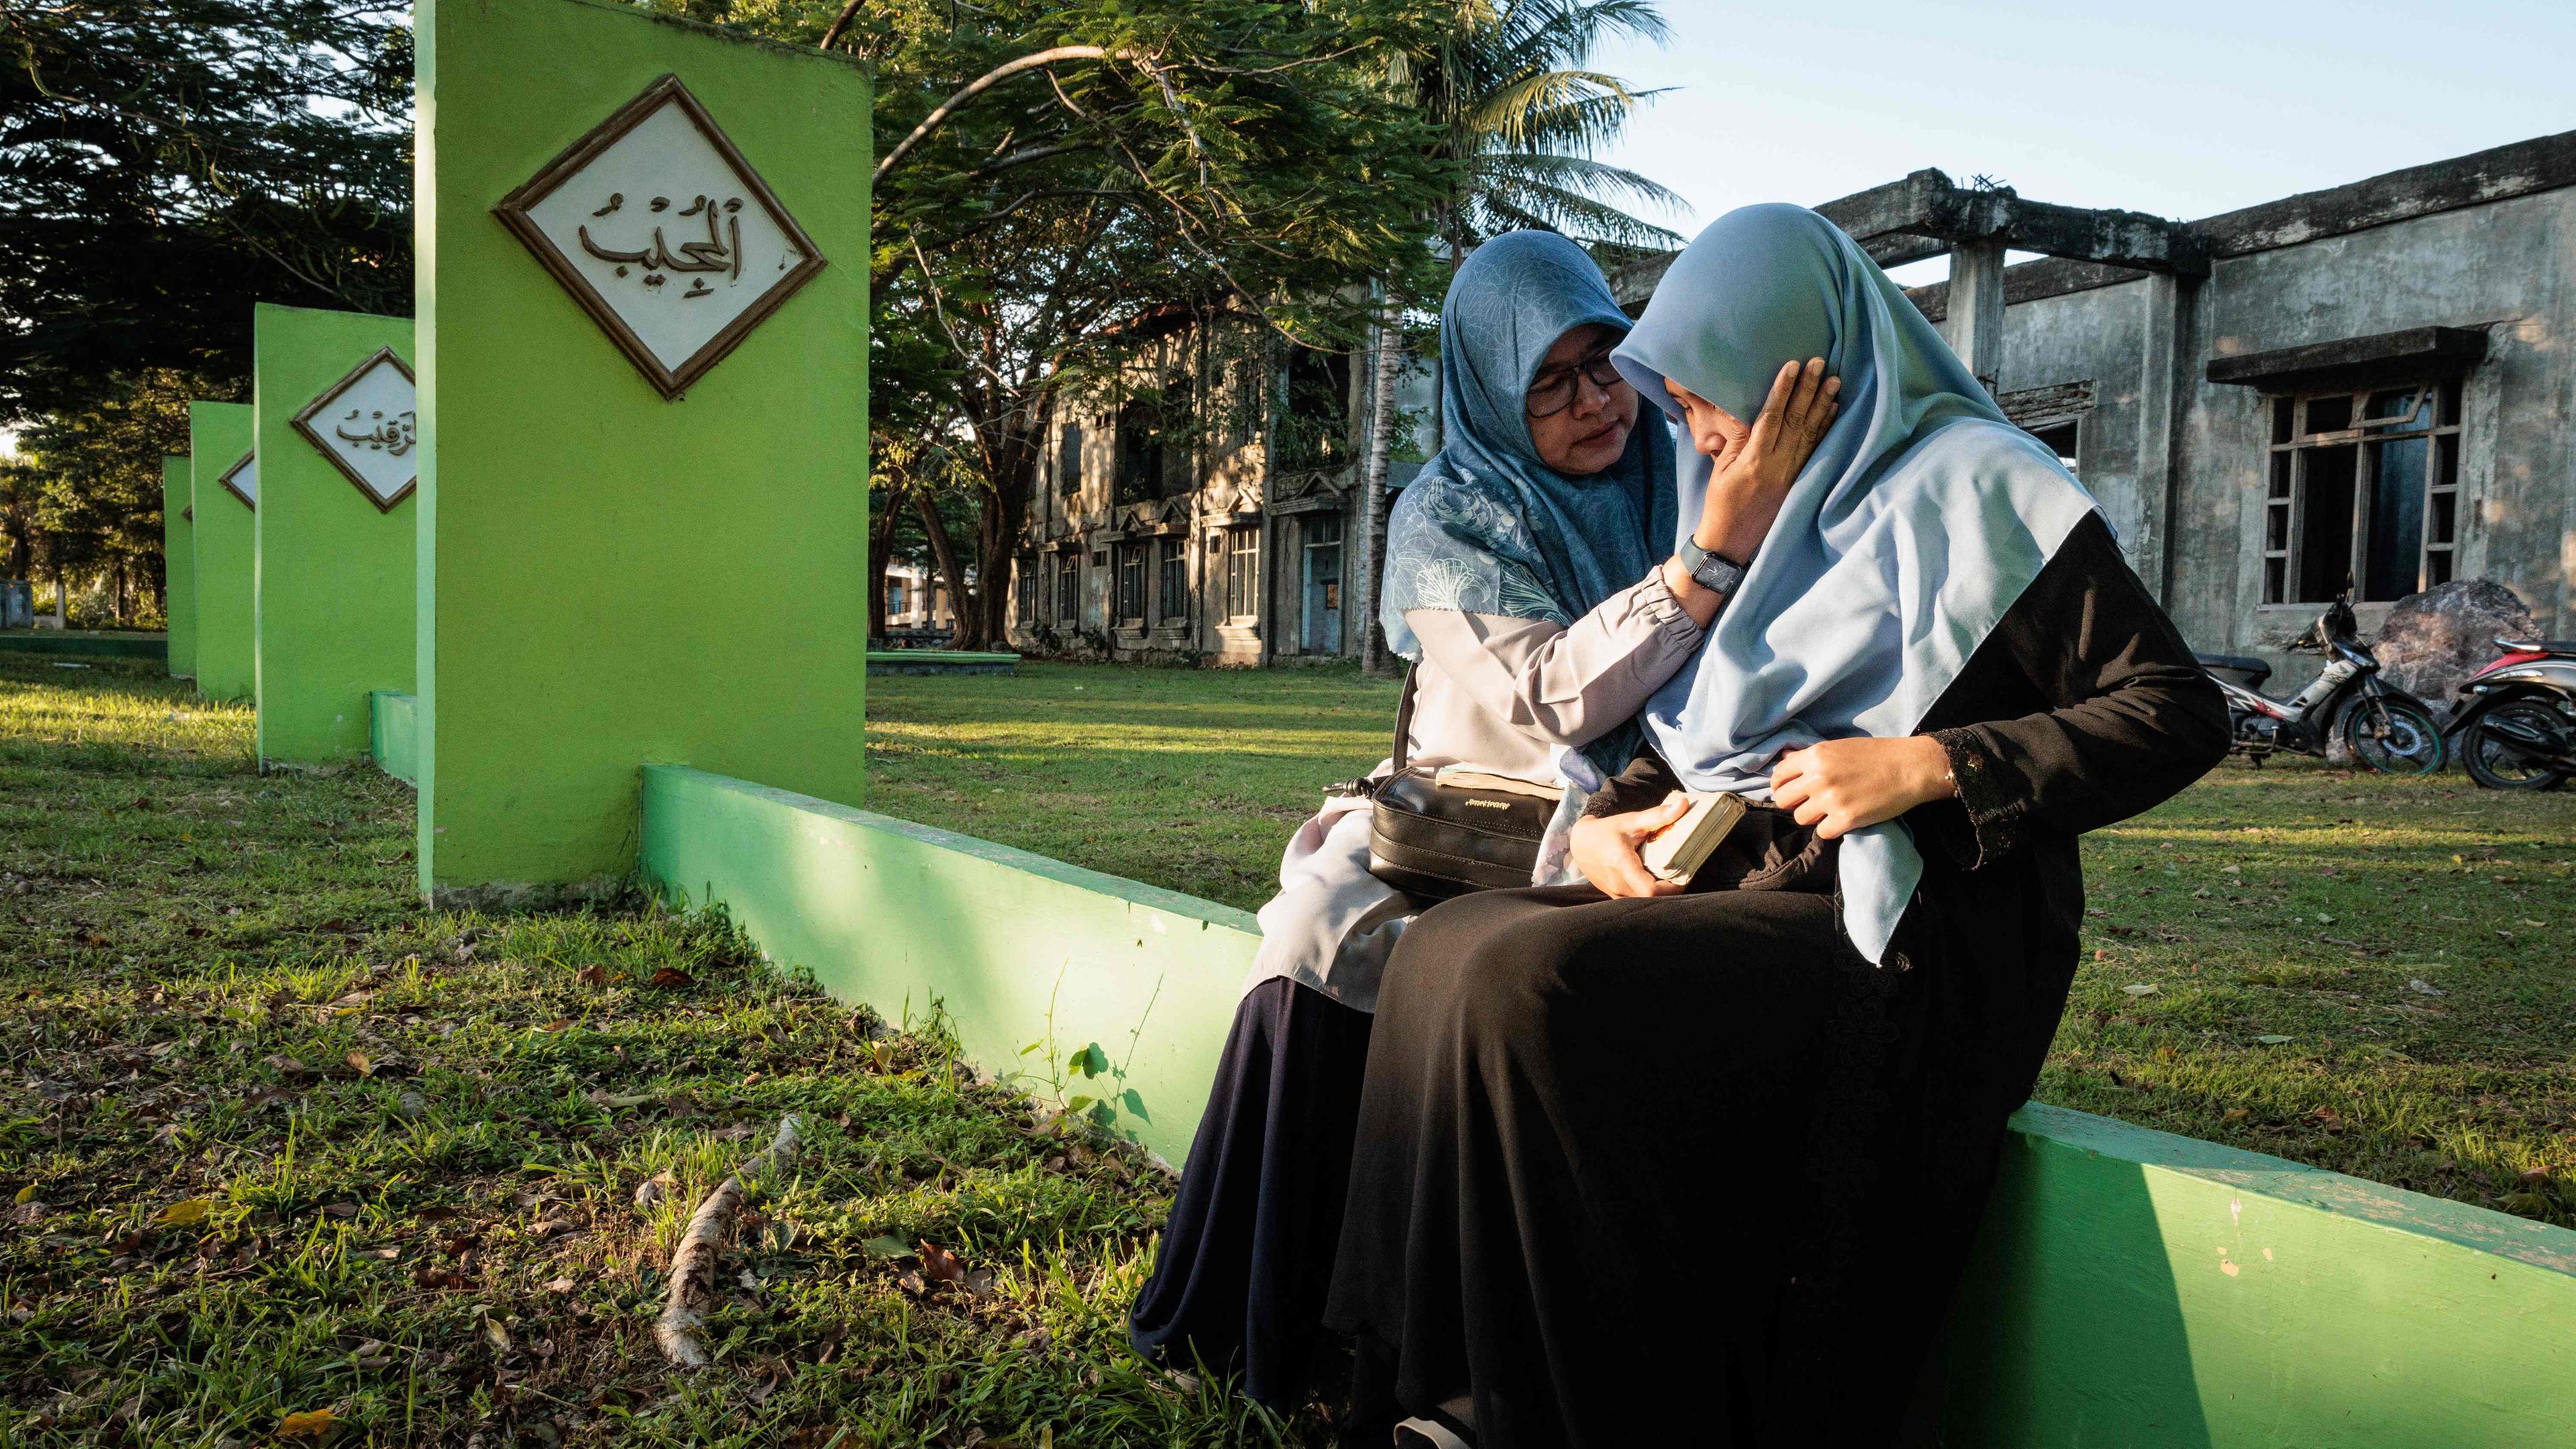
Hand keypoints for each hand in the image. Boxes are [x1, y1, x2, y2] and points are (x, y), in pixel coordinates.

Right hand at [1569, 791, 1692, 898]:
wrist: (1580, 843)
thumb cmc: (1607, 830)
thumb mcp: (1632, 821)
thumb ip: (1658, 815)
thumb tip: (1684, 804)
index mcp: (1621, 865)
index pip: (1650, 891)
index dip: (1672, 889)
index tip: (1685, 876)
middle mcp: (1617, 884)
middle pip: (1652, 900)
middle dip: (1671, 891)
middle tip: (1683, 875)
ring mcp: (1615, 893)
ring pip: (1644, 903)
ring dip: (1661, 894)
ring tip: (1672, 878)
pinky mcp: (1615, 896)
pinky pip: (1637, 901)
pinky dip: (1650, 894)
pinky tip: (1657, 881)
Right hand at [1667, 358, 1839, 562]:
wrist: (1731, 541)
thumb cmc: (1721, 503)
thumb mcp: (1721, 469)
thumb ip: (1737, 440)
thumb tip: (1748, 411)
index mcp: (1754, 461)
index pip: (1771, 417)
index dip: (1783, 390)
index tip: (1792, 366)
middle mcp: (1777, 466)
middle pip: (1795, 420)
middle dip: (1808, 389)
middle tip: (1820, 363)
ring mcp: (1792, 475)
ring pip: (1810, 433)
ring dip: (1822, 404)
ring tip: (1834, 380)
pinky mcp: (1799, 482)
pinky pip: (1815, 450)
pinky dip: (1825, 429)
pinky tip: (1832, 410)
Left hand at [1768, 736, 1953, 839]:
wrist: (1911, 767)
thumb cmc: (1877, 754)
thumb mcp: (1838, 747)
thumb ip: (1809, 757)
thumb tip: (1783, 760)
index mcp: (1815, 756)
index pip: (1779, 775)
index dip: (1780, 786)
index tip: (1788, 791)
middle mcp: (1818, 777)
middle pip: (1783, 800)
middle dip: (1794, 803)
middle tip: (1809, 804)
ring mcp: (1831, 799)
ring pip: (1801, 818)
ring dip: (1814, 817)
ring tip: (1831, 810)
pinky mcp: (1846, 819)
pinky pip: (1822, 832)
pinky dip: (1832, 829)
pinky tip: (1844, 819)